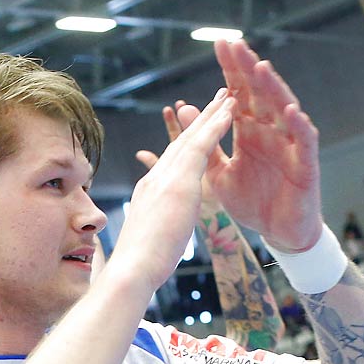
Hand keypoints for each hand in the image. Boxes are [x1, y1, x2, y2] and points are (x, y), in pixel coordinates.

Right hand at [104, 88, 234, 291]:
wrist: (132, 269)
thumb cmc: (140, 265)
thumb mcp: (151, 239)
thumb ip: (157, 226)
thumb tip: (158, 232)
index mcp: (150, 192)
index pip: (172, 160)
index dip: (187, 141)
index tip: (199, 127)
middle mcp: (156, 178)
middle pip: (181, 142)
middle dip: (200, 119)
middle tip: (217, 98)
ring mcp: (165, 177)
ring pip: (192, 137)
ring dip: (212, 114)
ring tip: (230, 94)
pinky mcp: (178, 180)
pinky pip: (202, 146)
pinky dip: (217, 126)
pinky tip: (231, 111)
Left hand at [205, 37, 323, 252]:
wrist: (277, 233)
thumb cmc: (253, 201)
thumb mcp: (220, 173)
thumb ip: (206, 143)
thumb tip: (185, 109)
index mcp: (249, 132)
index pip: (240, 94)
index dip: (231, 70)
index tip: (220, 44)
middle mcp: (271, 133)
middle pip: (259, 94)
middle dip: (248, 69)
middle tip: (236, 44)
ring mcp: (289, 146)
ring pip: (283, 110)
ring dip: (273, 89)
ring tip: (260, 68)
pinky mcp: (305, 165)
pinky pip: (304, 142)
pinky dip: (299, 127)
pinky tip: (290, 111)